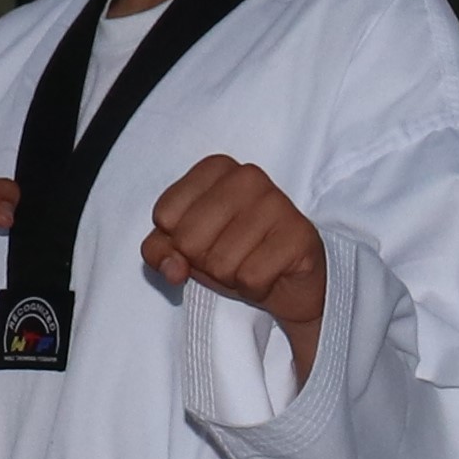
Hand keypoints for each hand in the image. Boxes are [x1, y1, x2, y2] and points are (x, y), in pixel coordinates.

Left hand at [141, 155, 326, 373]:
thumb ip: (160, 250)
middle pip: (189, 240)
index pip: (165, 215)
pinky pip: (251, 277)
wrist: (290, 282)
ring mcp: (276, 202)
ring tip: (250, 266)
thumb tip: (172, 268)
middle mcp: (246, 177)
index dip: (177, 243)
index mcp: (215, 169)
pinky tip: (268, 276)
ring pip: (220, 263)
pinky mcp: (299, 234)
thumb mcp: (187, 249)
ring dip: (232, 278)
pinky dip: (254, 289)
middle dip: (204, 263)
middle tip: (229, 258)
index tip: (204, 241)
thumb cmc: (236, 255)